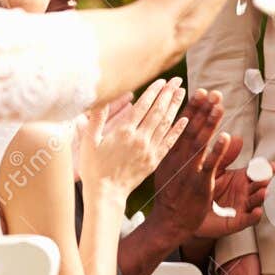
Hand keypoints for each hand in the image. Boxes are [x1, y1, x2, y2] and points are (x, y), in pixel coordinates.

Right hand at [79, 78, 187, 195]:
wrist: (106, 193)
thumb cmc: (94, 168)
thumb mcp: (89, 141)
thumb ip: (96, 119)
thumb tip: (100, 98)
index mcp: (124, 131)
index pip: (143, 105)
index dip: (154, 91)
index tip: (162, 80)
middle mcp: (140, 139)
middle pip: (158, 111)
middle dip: (168, 94)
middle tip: (177, 81)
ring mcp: (149, 150)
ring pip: (166, 124)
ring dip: (175, 107)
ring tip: (182, 93)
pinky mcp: (155, 160)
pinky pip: (169, 142)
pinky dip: (178, 130)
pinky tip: (185, 119)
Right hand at [150, 90, 247, 241]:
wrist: (167, 222)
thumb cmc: (169, 196)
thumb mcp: (166, 168)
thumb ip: (175, 150)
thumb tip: (182, 131)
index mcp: (169, 154)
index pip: (180, 126)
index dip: (191, 108)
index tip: (200, 91)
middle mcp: (177, 159)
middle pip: (191, 129)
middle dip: (202, 109)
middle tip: (213, 92)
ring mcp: (188, 171)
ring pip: (199, 143)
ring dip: (209, 123)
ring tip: (218, 106)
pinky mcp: (199, 184)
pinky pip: (209, 165)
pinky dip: (217, 150)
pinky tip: (225, 137)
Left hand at [196, 151, 271, 240]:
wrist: (189, 211)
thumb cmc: (203, 187)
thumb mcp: (213, 169)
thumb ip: (225, 156)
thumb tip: (238, 138)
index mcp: (241, 178)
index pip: (256, 172)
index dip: (265, 168)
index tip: (272, 165)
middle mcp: (245, 192)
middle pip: (259, 185)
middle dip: (264, 181)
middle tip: (265, 177)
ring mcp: (243, 207)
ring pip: (256, 201)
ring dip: (261, 196)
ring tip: (264, 191)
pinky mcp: (237, 222)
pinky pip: (248, 220)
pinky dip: (254, 216)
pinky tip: (257, 212)